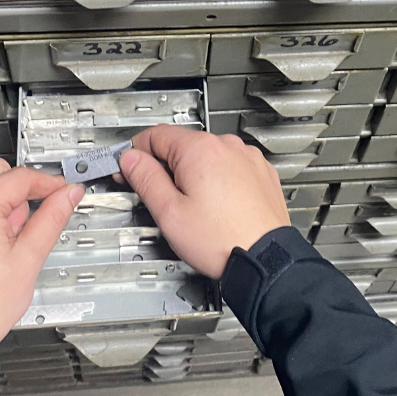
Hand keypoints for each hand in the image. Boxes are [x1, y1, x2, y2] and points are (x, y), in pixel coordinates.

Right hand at [118, 126, 289, 278]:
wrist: (267, 260)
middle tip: (163, 197)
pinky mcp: (261, 172)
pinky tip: (218, 205)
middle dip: (167, 167)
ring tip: (196, 207)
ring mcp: (247, 157)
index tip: (130, 168)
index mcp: (200, 150)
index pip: (155, 135)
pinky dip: (220, 179)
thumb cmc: (222, 240)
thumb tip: (131, 160)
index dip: (136, 153)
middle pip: (182, 145)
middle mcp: (226, 146)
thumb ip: (145, 180)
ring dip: (195, 173)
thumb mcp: (169, 213)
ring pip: (207, 155)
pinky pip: (230, 166)